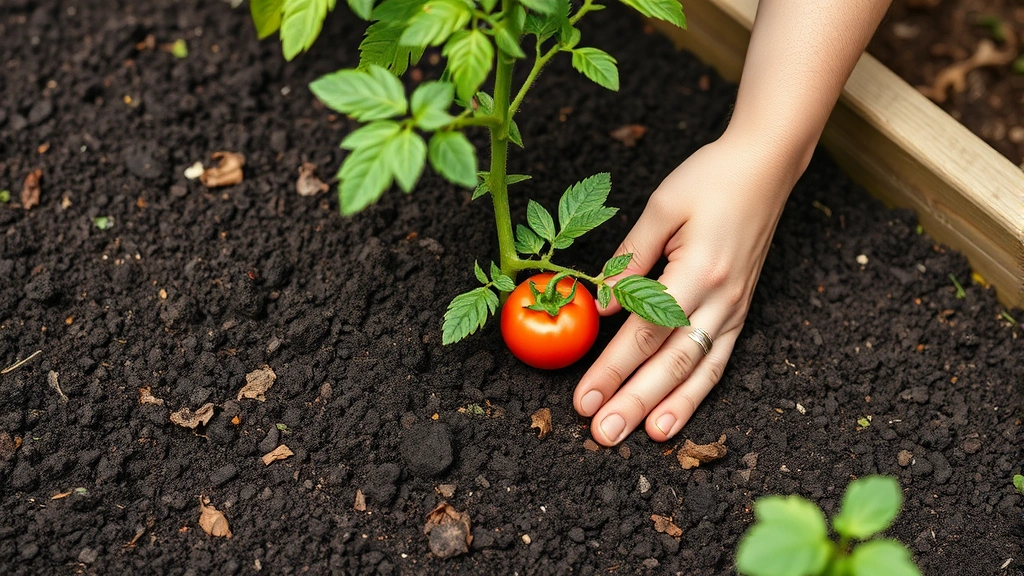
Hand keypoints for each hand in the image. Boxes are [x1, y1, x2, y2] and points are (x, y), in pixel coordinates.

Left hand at [573, 131, 805, 444]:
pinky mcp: (740, 310)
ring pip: (697, 371)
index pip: (644, 332)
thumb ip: (630, 260)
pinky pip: (718, 361)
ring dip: (666, 408)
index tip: (583, 398)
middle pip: (670, 362)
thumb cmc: (711, 178)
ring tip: (638, 439)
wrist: (767, 165)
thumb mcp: (662, 205)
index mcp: (697, 271)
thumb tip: (601, 308)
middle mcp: (720, 298)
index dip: (611, 369)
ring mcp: (734, 308)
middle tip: (601, 434)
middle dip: (633, 401)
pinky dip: (697, 393)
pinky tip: (674, 418)